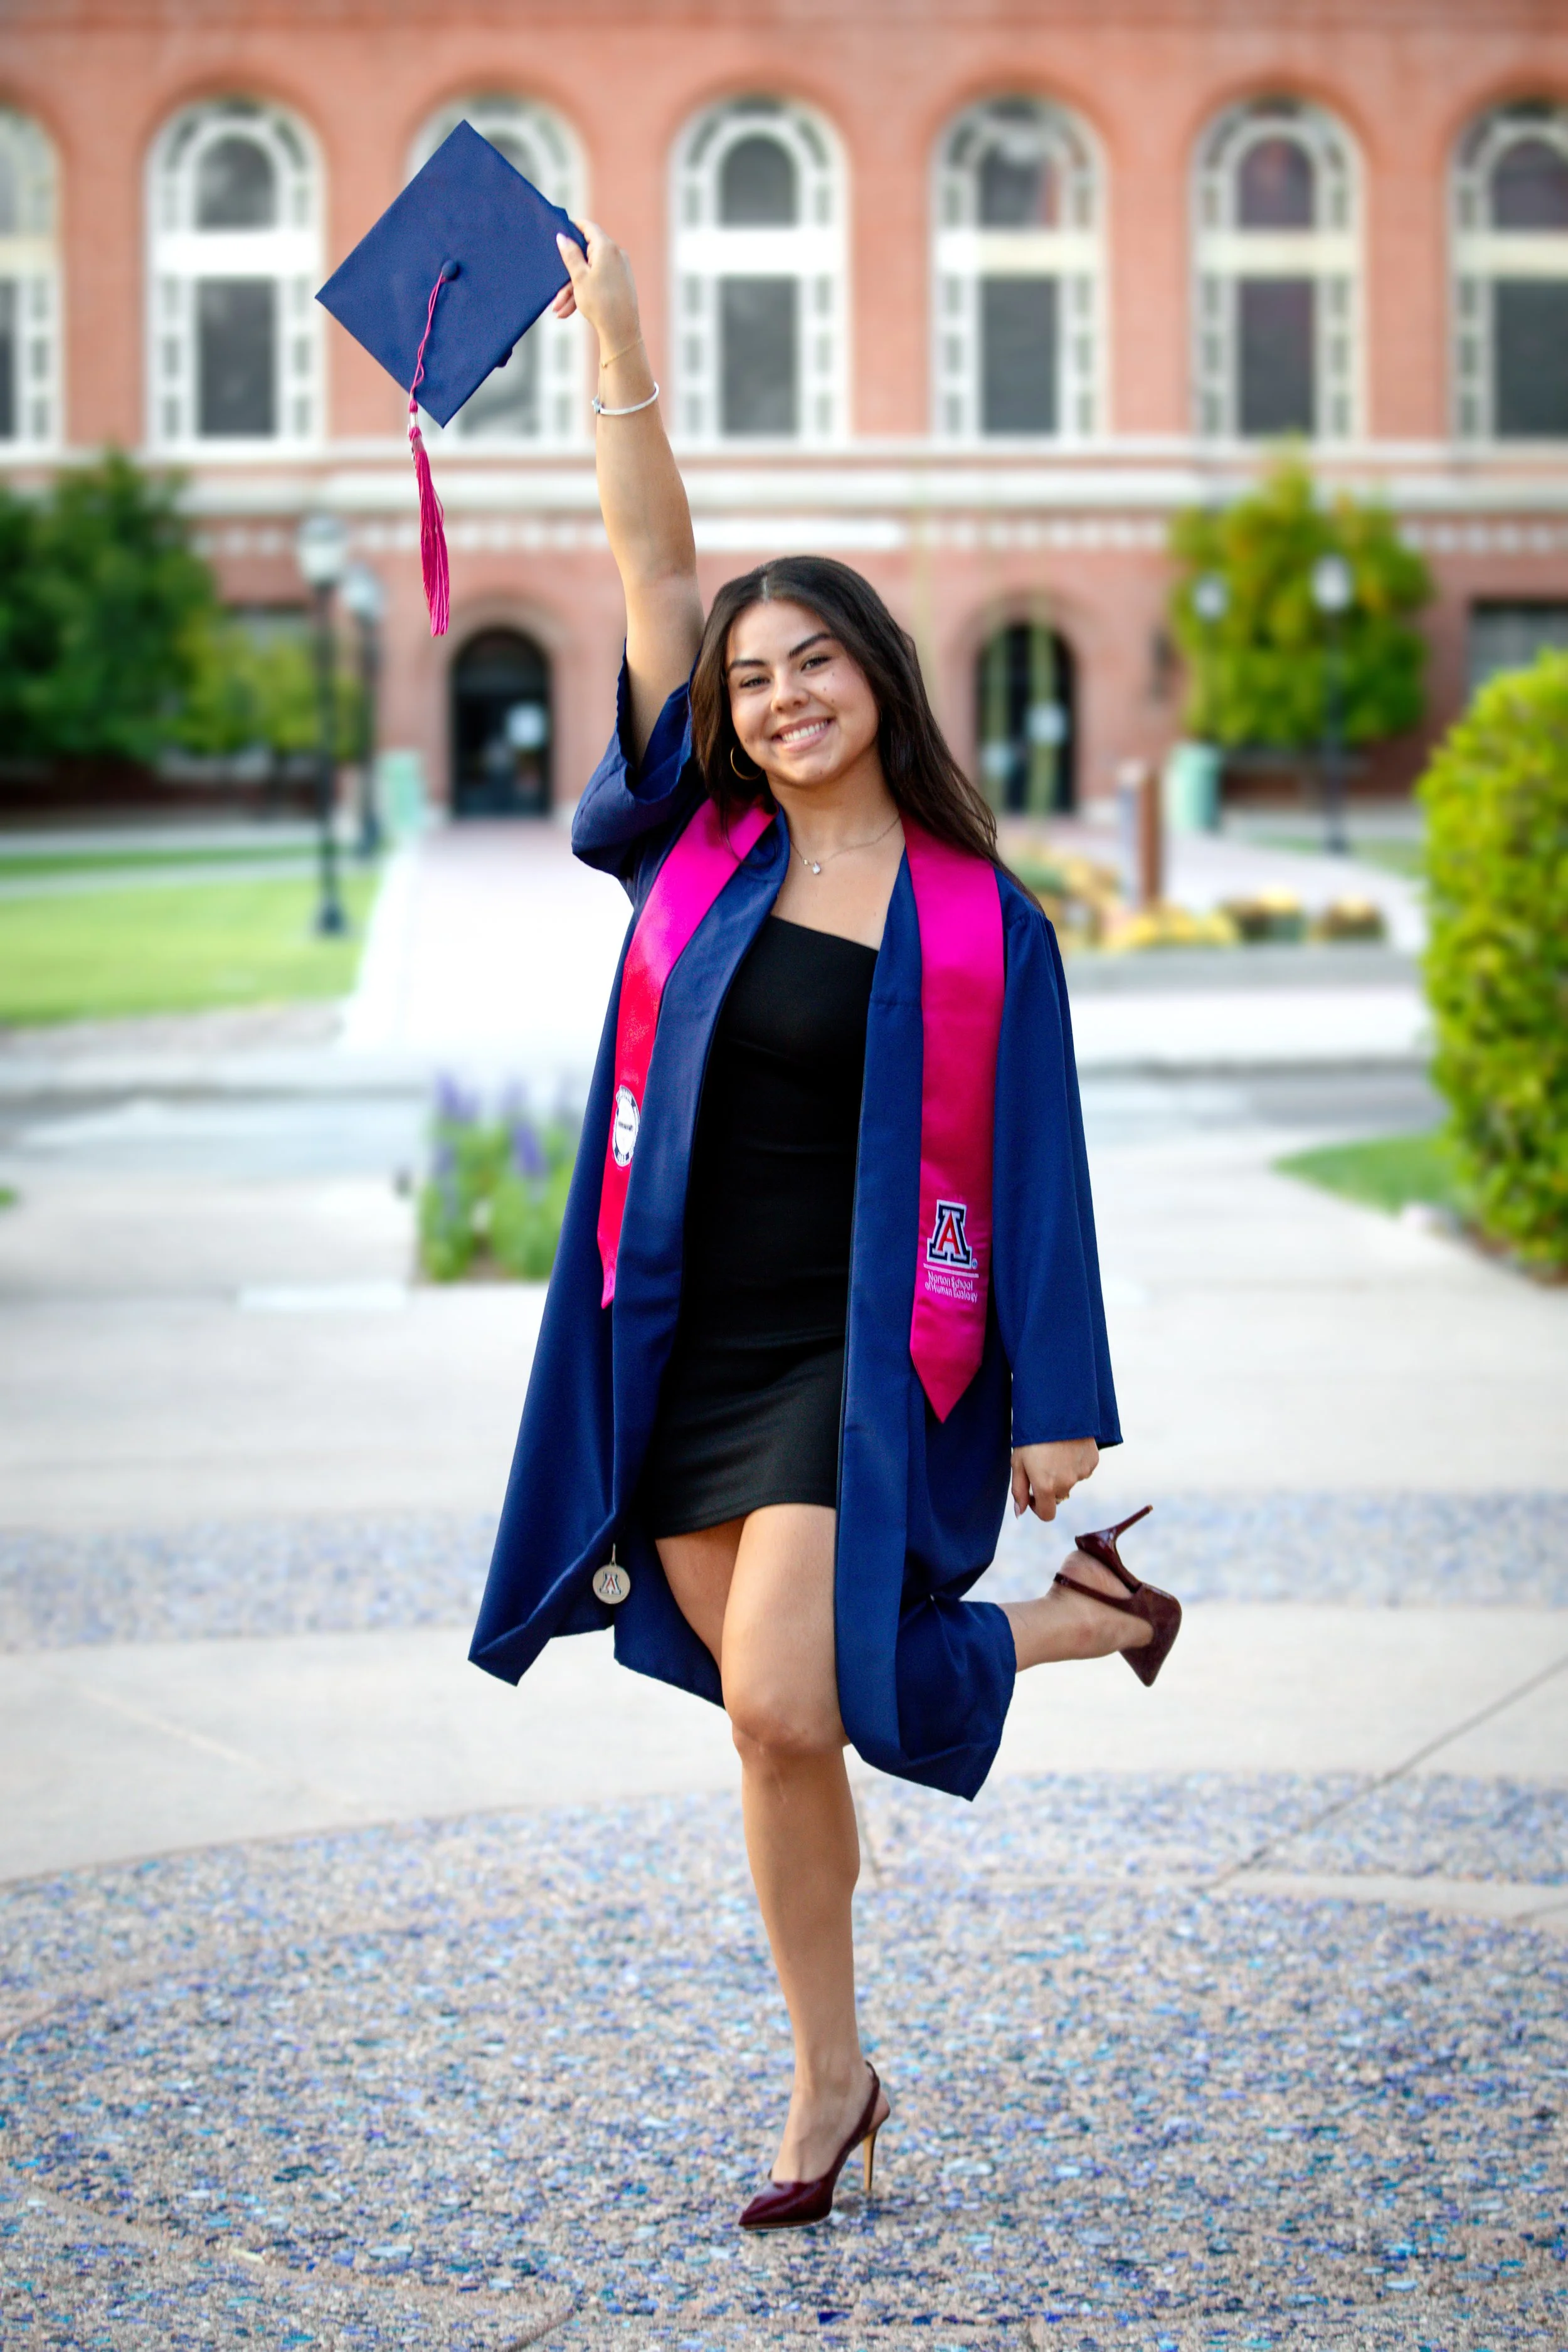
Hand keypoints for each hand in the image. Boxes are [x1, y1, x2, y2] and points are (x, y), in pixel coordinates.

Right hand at [552, 219, 641, 358]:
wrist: (622, 332)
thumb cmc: (600, 303)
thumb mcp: (579, 277)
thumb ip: (570, 255)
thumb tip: (562, 236)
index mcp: (606, 247)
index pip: (588, 227)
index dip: (572, 227)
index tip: (559, 231)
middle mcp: (615, 254)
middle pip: (586, 256)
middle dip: (568, 274)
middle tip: (555, 292)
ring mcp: (619, 269)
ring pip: (590, 273)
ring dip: (572, 290)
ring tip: (559, 310)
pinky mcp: (620, 282)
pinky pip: (598, 282)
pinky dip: (584, 293)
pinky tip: (569, 311)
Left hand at [1011, 1437, 1098, 1520]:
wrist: (1057, 1410)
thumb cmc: (1032, 1436)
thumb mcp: (1018, 1462)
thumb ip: (1019, 1490)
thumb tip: (1019, 1513)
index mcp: (1046, 1486)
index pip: (1047, 1514)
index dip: (1037, 1507)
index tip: (1033, 1493)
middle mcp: (1066, 1484)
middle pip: (1058, 1495)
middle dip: (1049, 1485)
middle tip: (1041, 1462)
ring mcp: (1082, 1473)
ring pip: (1070, 1481)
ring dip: (1063, 1473)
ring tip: (1055, 1451)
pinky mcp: (1093, 1461)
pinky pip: (1082, 1470)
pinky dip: (1075, 1463)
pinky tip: (1068, 1447)